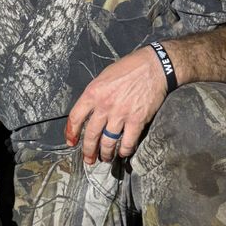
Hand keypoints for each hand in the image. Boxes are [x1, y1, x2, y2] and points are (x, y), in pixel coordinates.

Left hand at [65, 48, 168, 163]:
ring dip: (105, 153)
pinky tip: (123, 152)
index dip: (71, 132)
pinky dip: (124, 151)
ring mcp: (120, 114)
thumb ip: (95, 94)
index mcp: (93, 93)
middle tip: (88, 158)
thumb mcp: (104, 77)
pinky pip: (127, 142)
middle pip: (90, 135)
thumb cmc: (130, 68)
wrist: (154, 66)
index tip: (71, 141)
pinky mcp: (137, 120)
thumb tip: (89, 110)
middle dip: (88, 150)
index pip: (75, 117)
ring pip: (108, 142)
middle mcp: (104, 105)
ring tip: (105, 158)